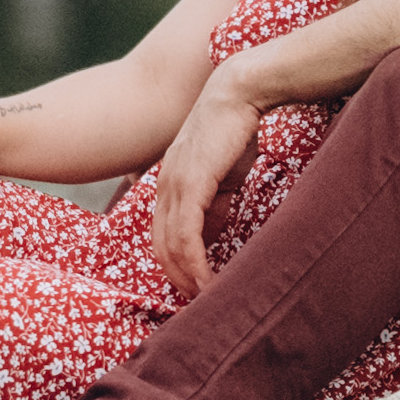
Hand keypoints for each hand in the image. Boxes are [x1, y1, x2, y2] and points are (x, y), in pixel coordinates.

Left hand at [146, 76, 263, 295]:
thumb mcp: (221, 175)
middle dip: (178, 279)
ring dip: (188, 278)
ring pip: (170, 247)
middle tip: (198, 305)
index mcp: (169, 184)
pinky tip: (209, 282)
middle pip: (160, 248)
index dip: (176, 265)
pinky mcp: (190, 186)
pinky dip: (195, 264)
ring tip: (205, 300)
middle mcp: (164, 187)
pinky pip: (186, 236)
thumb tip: (211, 235)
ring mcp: (173, 186)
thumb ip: (213, 204)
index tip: (194, 287)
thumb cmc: (234, 130)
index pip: (163, 235)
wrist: (239, 94)